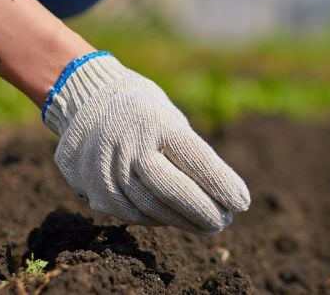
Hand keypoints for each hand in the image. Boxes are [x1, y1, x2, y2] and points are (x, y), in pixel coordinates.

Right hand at [43, 52, 249, 234]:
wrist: (86, 103)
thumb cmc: (145, 114)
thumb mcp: (170, 119)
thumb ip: (190, 154)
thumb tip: (222, 196)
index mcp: (155, 121)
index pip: (195, 157)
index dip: (220, 183)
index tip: (242, 203)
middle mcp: (129, 144)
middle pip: (171, 188)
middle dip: (203, 210)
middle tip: (225, 221)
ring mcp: (108, 168)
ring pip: (152, 207)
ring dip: (184, 221)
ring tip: (207, 225)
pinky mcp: (96, 190)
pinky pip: (133, 214)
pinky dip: (158, 219)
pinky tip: (175, 220)